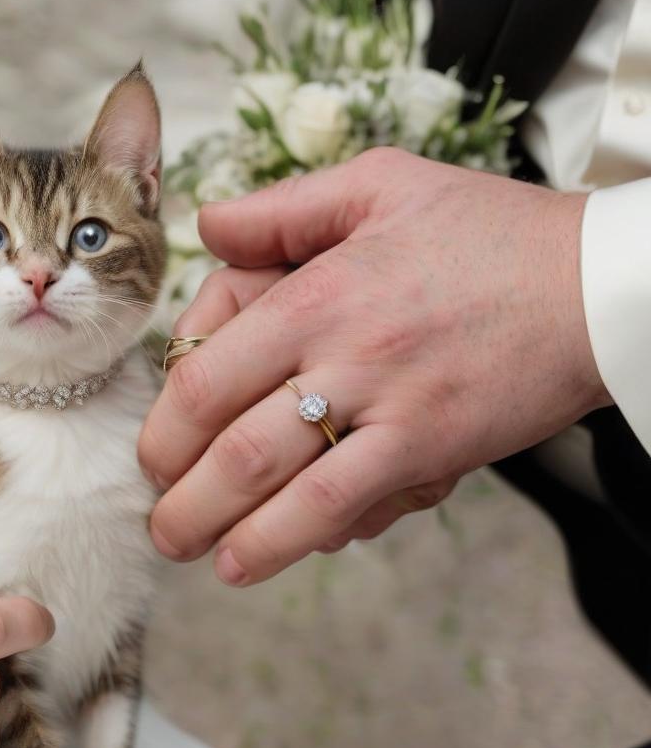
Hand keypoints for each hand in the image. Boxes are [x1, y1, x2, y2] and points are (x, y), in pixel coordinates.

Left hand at [139, 148, 608, 585]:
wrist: (593, 284)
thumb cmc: (486, 232)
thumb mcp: (378, 185)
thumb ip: (281, 211)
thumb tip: (207, 224)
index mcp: (314, 292)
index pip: (204, 373)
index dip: (164, 427)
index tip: (154, 454)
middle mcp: (339, 354)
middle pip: (230, 441)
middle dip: (179, 493)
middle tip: (160, 520)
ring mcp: (385, 408)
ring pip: (278, 484)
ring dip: (221, 530)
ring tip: (191, 553)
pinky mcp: (429, 450)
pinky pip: (344, 505)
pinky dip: (289, 541)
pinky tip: (252, 562)